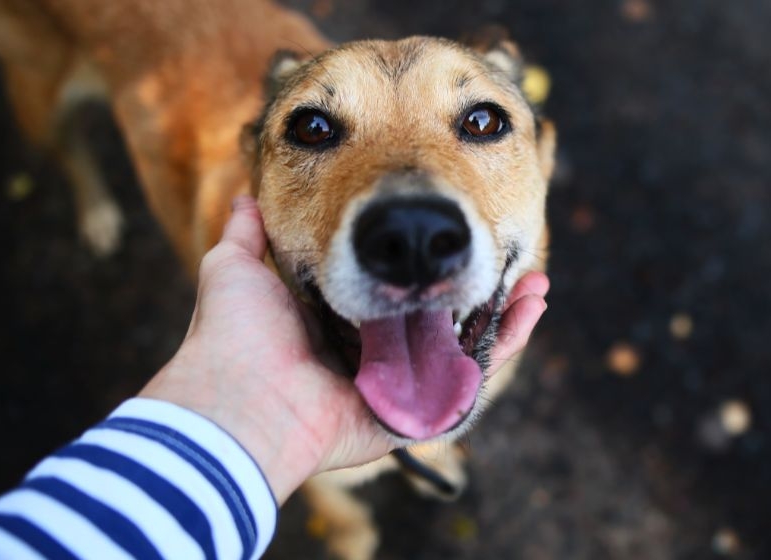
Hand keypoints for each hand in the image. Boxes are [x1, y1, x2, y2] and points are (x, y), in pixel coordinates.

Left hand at [139, 195, 548, 500]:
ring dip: (504, 312)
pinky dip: (505, 342)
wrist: (240, 399)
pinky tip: (530, 305)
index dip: (425, 264)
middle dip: (475, 287)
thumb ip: (246, 235)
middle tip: (502, 250)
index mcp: (333, 322)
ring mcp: (397, 386)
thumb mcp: (235, 268)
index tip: (453, 226)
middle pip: (438, 318)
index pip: (392, 290)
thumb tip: (245, 198)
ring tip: (535, 278)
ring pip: (464, 347)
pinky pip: (472, 379)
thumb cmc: (235, 336)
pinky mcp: (415, 412)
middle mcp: (371, 355)